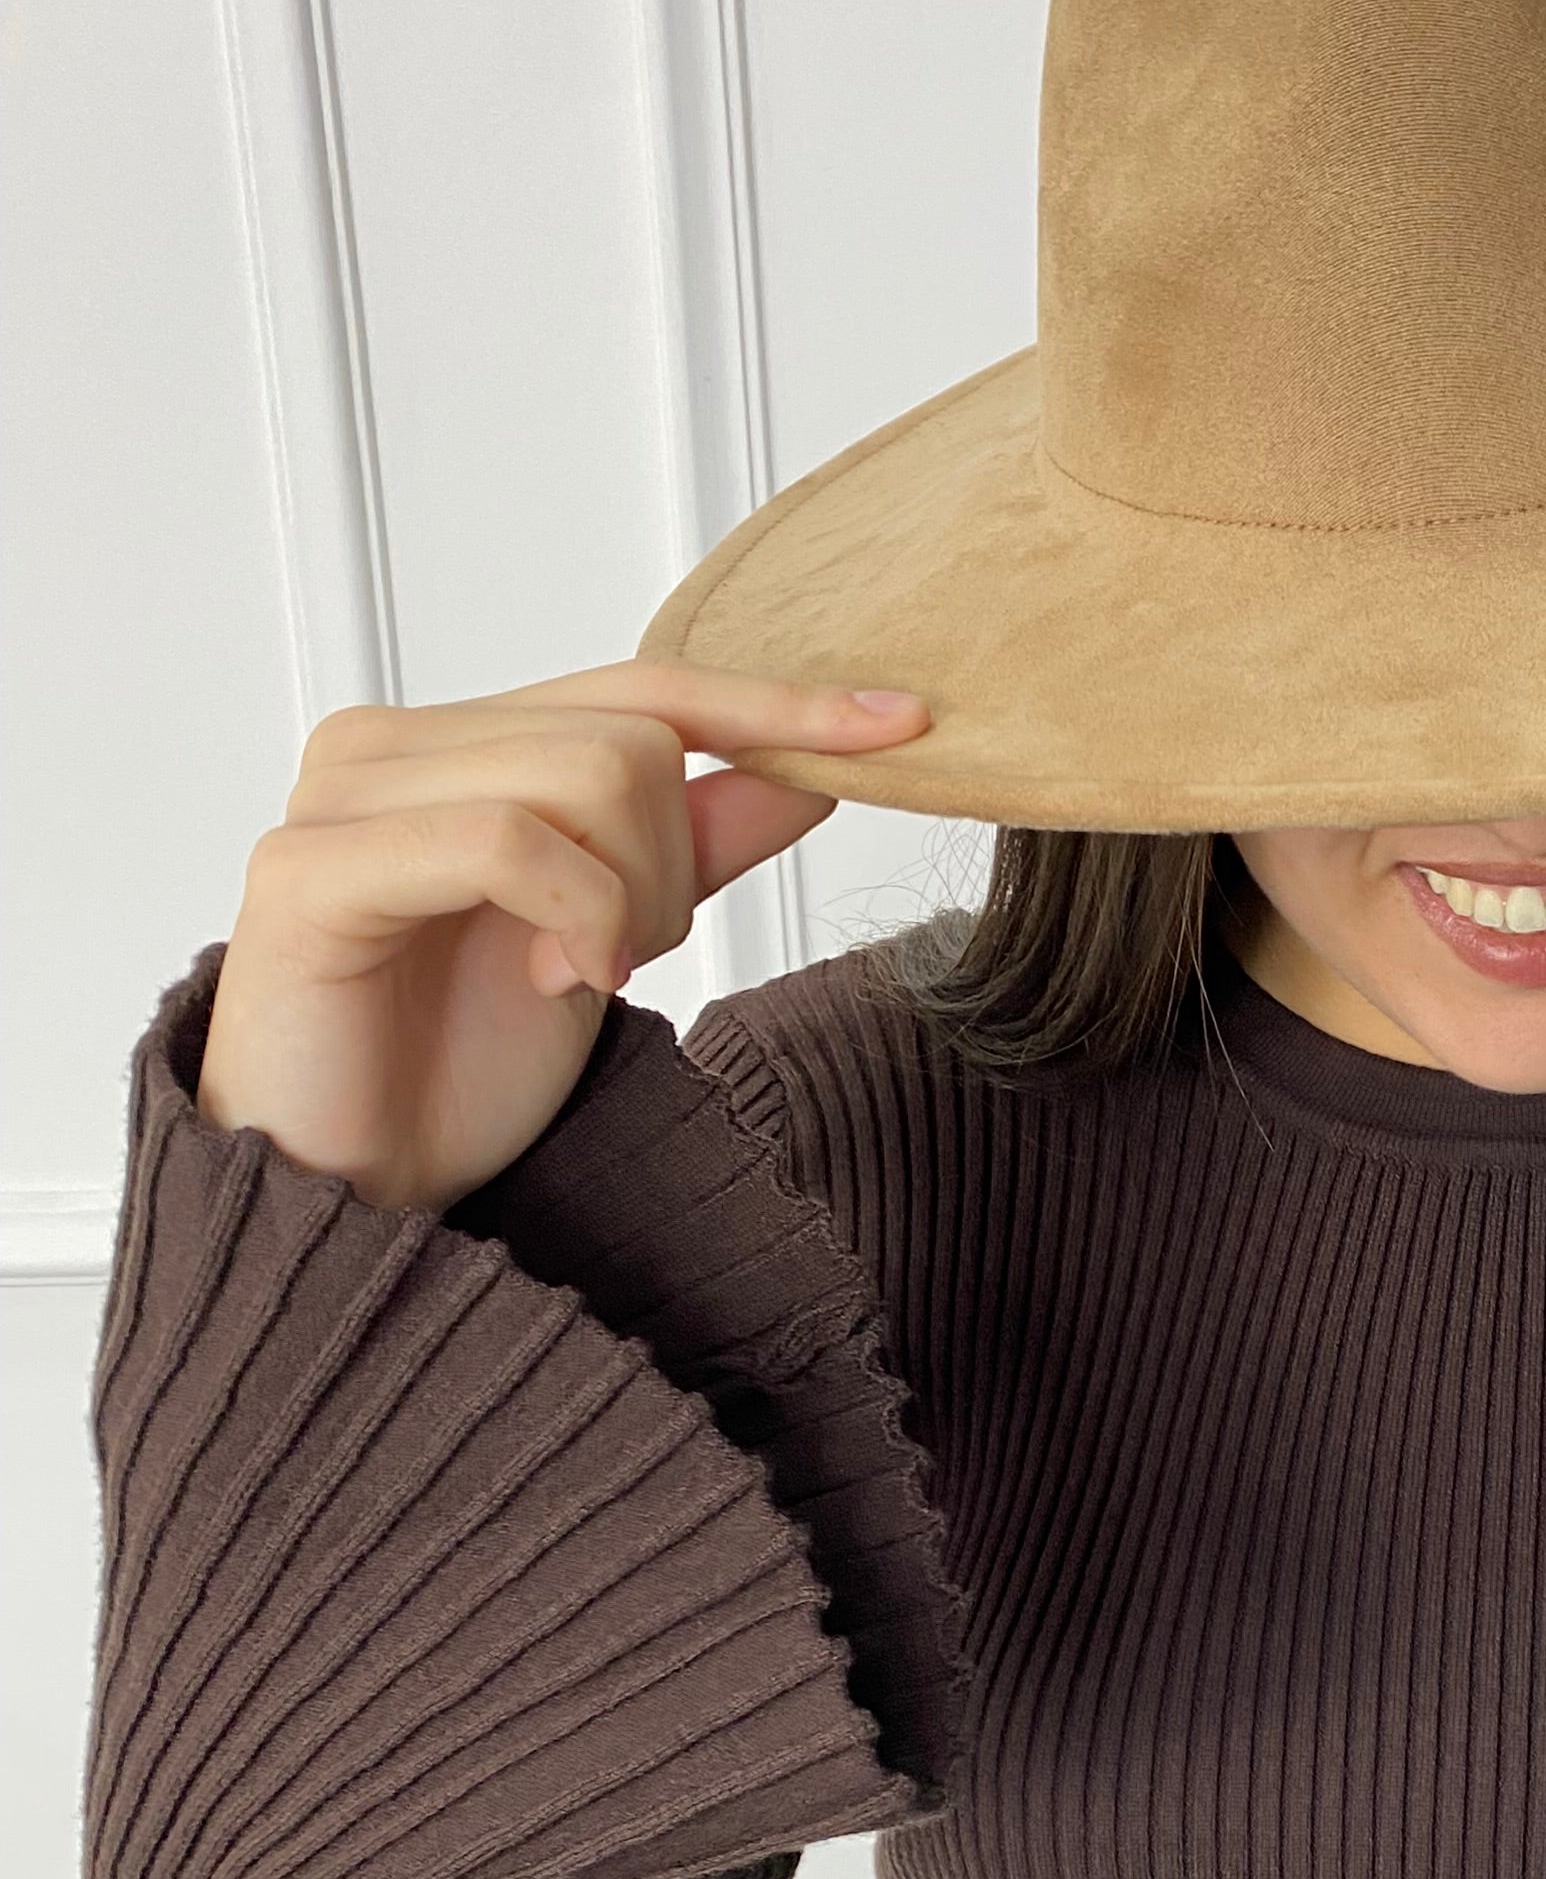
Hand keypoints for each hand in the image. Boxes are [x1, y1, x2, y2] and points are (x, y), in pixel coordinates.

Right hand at [196, 662, 931, 1213]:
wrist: (358, 1192)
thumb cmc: (457, 1069)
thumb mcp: (617, 938)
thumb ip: (697, 846)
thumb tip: (810, 765)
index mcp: (456, 746)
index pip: (644, 687)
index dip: (774, 705)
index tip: (904, 722)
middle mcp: (387, 743)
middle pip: (631, 737)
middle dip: (674, 865)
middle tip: (624, 959)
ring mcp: (340, 795)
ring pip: (584, 775)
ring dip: (629, 899)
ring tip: (579, 973)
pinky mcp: (308, 866)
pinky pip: (503, 840)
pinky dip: (573, 914)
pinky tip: (556, 979)